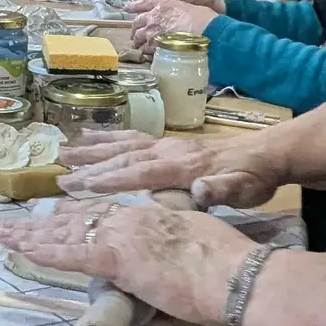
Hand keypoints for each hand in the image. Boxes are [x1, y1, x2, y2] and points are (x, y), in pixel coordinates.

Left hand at [0, 198, 251, 324]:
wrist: (236, 275)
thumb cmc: (226, 266)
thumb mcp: (196, 239)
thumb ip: (175, 238)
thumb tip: (170, 247)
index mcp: (150, 214)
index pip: (103, 211)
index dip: (73, 214)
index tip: (52, 212)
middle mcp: (131, 218)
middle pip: (78, 218)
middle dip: (43, 223)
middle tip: (16, 224)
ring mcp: (122, 237)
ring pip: (67, 233)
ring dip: (33, 236)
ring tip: (6, 237)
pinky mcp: (117, 260)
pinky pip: (72, 255)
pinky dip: (45, 253)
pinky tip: (24, 252)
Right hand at [56, 131, 283, 205]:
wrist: (266, 154)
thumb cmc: (253, 178)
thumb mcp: (244, 188)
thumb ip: (221, 188)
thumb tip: (201, 189)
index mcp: (181, 166)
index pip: (137, 173)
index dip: (107, 179)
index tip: (78, 185)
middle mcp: (167, 151)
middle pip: (122, 157)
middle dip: (89, 167)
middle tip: (59, 176)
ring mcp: (165, 144)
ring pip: (121, 145)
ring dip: (91, 149)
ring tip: (63, 152)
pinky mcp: (167, 143)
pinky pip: (130, 138)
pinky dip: (107, 137)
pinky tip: (90, 136)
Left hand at [127, 0, 218, 53]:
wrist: (203, 31)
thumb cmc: (200, 16)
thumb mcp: (185, 5)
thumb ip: (172, 8)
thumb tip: (169, 14)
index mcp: (160, 5)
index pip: (142, 3)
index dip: (134, 6)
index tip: (128, 8)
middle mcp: (152, 17)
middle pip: (136, 23)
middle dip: (135, 29)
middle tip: (137, 34)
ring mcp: (152, 32)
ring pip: (138, 38)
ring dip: (139, 42)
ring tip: (140, 47)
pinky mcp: (154, 46)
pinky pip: (145, 50)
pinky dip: (146, 52)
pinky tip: (148, 55)